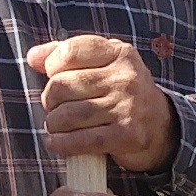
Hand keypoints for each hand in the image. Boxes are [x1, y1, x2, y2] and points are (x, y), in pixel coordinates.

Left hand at [29, 33, 176, 172]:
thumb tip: (33, 57)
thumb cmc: (121, 93)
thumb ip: (67, 55)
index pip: (70, 51)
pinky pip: (83, 140)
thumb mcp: (103, 64)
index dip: (51, 66)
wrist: (161, 126)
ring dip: (54, 124)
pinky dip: (62, 144)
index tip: (53, 77)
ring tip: (56, 126)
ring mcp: (128, 106)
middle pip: (62, 85)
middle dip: (50, 100)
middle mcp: (125, 77)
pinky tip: (55, 143)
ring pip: (68, 114)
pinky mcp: (127, 134)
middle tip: (55, 108)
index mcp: (118, 53)